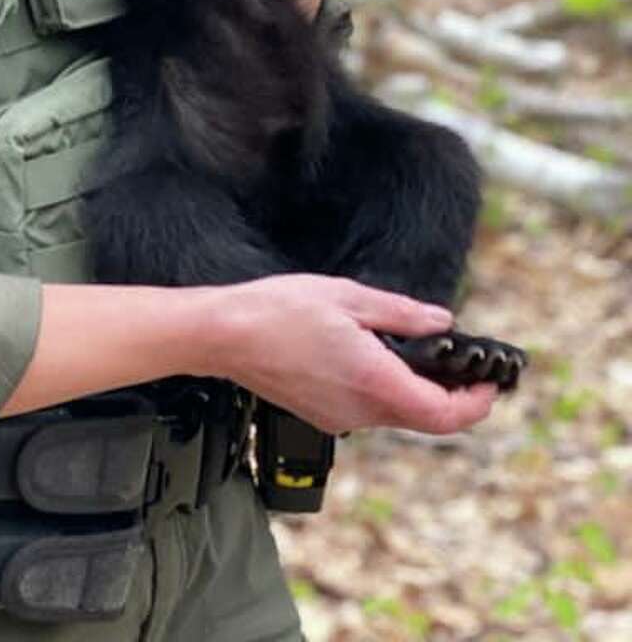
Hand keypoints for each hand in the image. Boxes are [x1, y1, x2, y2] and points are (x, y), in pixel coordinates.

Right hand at [197, 275, 497, 435]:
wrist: (224, 335)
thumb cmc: (279, 310)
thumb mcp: (347, 296)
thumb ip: (402, 314)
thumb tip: (444, 323)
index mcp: (375, 380)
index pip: (445, 415)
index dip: (476, 403)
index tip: (491, 383)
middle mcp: (361, 409)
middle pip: (426, 419)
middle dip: (454, 399)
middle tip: (466, 369)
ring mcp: (340, 417)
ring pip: (397, 416)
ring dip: (418, 394)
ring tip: (422, 357)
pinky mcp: (321, 414)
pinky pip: (369, 411)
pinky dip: (387, 392)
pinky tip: (376, 360)